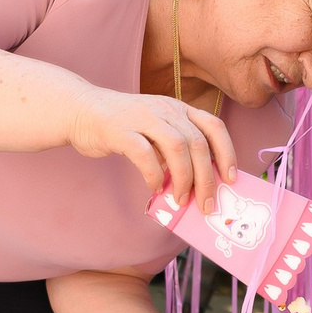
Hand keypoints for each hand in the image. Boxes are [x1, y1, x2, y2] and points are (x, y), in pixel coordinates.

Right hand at [67, 88, 235, 213]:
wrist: (80, 109)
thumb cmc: (122, 126)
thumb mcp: (155, 129)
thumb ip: (174, 149)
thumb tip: (196, 182)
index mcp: (178, 109)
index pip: (213, 126)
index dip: (227, 152)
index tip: (231, 178)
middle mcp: (165, 110)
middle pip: (198, 144)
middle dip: (207, 178)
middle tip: (206, 203)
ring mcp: (143, 118)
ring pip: (177, 148)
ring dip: (184, 178)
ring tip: (181, 199)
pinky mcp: (121, 130)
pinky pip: (145, 154)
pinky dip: (154, 175)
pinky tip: (154, 188)